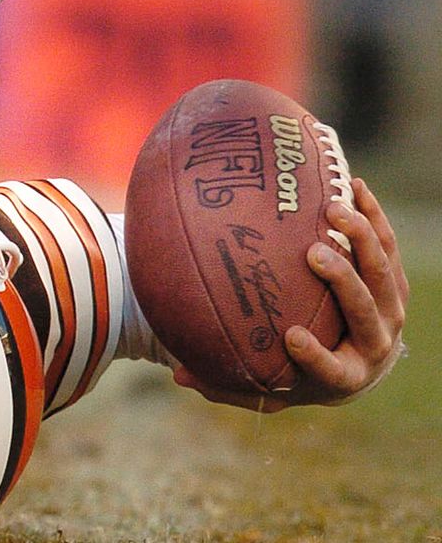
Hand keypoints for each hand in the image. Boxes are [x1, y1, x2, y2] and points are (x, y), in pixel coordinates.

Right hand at [174, 176, 409, 410]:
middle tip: (312, 253)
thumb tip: (179, 376)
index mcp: (344, 375)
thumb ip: (226, 383)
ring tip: (333, 208)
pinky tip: (353, 186)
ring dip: (362, 239)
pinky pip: (387, 247)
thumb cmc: (302, 372)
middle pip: (365, 311)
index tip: (291, 336)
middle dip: (343, 281)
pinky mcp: (393, 284)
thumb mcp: (269, 386)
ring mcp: (389, 312)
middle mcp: (374, 344)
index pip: (332, 370)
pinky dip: (373, 217)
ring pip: (381, 273)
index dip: (316, 356)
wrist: (360, 363)